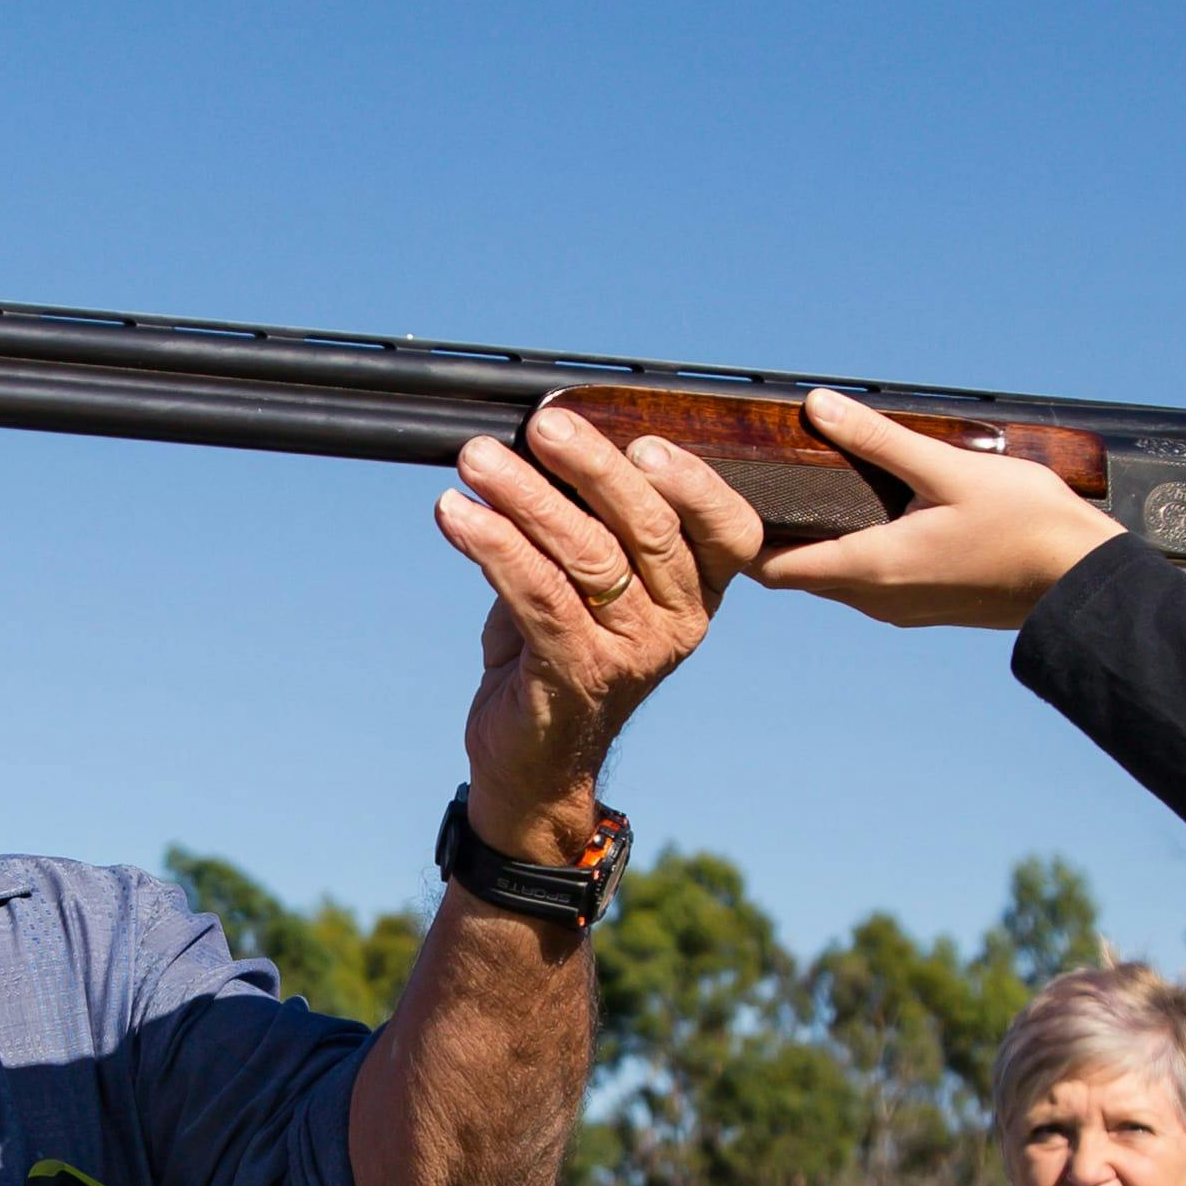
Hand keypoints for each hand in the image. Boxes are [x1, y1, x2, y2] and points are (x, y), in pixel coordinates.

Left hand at [438, 403, 763, 859]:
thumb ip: (583, 519)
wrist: (536, 759)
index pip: (729, 527)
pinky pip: (539, 595)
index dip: (694, 482)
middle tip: (544, 426)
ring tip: (478, 461)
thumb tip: (539, 444)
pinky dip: (494, 546)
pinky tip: (456, 516)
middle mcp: (680, 622)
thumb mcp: (585, 580)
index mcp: (698, 589)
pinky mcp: (578, 674)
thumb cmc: (560, 651)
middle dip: (593, 467)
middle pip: (650, 528)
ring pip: (590, 556)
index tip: (641, 439)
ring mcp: (633, 652)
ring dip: (526, 498)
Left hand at [747, 390, 1122, 630]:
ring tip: (802, 500)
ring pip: (834, 581)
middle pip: (799, 574)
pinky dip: (849, 557)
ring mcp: (901, 609)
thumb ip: (876, 439)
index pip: (775, 568)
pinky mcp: (925, 608)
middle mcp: (876, 599)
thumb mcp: (946, 469)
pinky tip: (865, 520)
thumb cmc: (1024, 526)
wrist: (1081, 583)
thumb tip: (817, 405)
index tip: (729, 502)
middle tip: (755, 491)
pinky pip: (867, 585)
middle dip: (773, 538)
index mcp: (870, 568)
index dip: (743, 538)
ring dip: (815, 548)